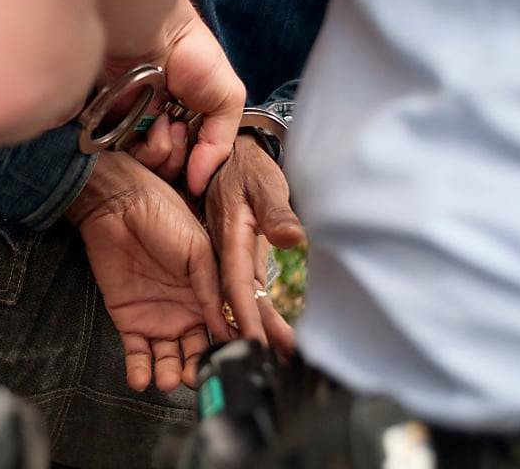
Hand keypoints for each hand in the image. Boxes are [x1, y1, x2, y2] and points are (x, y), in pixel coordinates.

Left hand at [67, 151, 233, 391]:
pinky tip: (141, 379)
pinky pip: (136, 353)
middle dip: (197, 370)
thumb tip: (225, 326)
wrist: (119, 206)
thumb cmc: (164, 216)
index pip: (223, 330)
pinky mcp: (128, 320)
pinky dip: (139, 369)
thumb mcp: (198, 250)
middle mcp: (186, 311)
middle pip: (196, 352)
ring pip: (168, 358)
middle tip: (197, 379)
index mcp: (209, 295)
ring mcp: (157, 318)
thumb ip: (211, 289)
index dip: (228, 348)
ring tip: (168, 380)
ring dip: (169, 374)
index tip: (231, 364)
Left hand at [105, 0, 245, 194]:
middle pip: (173, 173)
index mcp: (191, 122)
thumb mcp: (228, 98)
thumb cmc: (192, 54)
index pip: (196, 164)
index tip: (203, 156)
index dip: (200, 168)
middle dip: (182, 159)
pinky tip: (151, 122)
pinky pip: (128, 160)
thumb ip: (221, 144)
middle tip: (182, 128)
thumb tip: (200, 183)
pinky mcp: (113, 131)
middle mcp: (164, 129)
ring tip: (166, 121)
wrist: (153, 32)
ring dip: (164, 151)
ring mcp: (138, 132)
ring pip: (151, 171)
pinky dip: (144, 147)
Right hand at [205, 134, 304, 356]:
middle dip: (258, 335)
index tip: (255, 344)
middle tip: (279, 363)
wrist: (232, 155)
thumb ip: (277, 211)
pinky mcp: (240, 259)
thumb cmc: (248, 167)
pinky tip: (273, 335)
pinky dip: (261, 314)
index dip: (245, 316)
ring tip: (281, 359)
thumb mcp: (264, 183)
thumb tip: (293, 237)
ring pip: (244, 301)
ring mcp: (232, 258)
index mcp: (229, 238)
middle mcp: (226, 254)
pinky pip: (248, 292)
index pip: (236, 285)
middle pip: (240, 302)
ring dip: (261, 330)